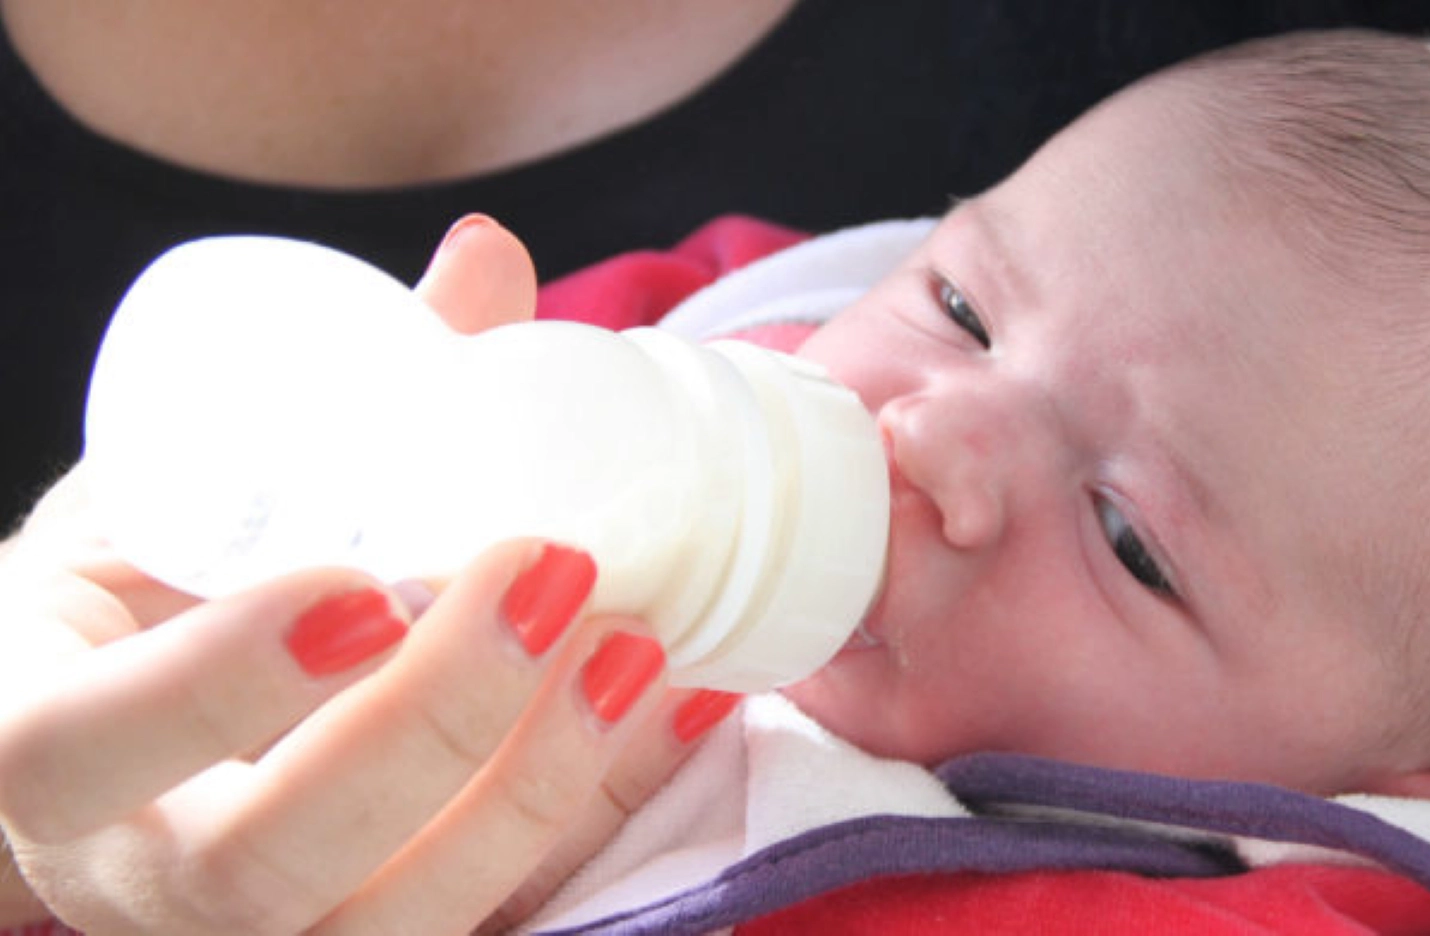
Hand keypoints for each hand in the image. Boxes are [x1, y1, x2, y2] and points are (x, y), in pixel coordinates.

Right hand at [0, 217, 737, 933]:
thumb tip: (487, 255)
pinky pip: (483, 931)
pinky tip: (685, 705)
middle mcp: (132, 874)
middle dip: (422, 732)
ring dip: (530, 794)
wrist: (136, 743)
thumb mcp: (177, 491)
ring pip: (381, 933)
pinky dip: (594, 815)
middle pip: (253, 866)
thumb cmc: (144, 604)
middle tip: (547, 581)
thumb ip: (328, 395)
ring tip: (634, 649)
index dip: (217, 686)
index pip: (70, 750)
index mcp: (37, 745)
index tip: (363, 586)